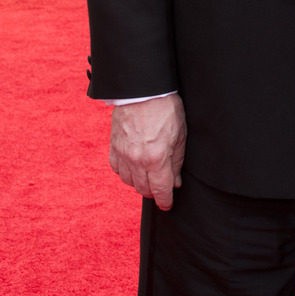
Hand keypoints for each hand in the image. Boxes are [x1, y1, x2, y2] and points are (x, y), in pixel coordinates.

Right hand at [109, 95, 186, 209]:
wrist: (142, 90)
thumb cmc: (165, 108)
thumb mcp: (180, 135)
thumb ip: (177, 162)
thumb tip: (175, 182)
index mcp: (156, 158)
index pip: (160, 190)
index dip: (165, 201)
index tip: (168, 205)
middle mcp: (137, 160)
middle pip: (144, 189)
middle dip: (154, 192)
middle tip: (161, 189)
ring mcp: (122, 154)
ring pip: (129, 182)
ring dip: (140, 184)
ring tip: (149, 178)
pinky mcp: (113, 147)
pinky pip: (117, 169)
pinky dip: (126, 173)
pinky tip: (134, 169)